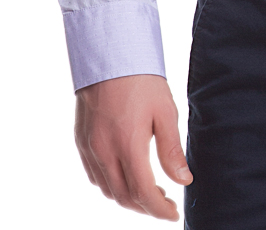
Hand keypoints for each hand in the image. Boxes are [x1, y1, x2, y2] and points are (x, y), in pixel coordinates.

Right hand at [75, 73, 192, 219]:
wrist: (110, 52)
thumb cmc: (141, 78)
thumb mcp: (165, 111)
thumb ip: (172, 150)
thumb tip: (183, 180)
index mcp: (128, 145)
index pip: (144, 194)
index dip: (159, 210)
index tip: (173, 214)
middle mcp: (104, 152)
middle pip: (124, 197)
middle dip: (145, 207)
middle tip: (164, 202)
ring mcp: (89, 147)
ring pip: (107, 190)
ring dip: (128, 198)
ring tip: (149, 191)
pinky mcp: (81, 140)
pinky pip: (94, 176)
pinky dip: (110, 185)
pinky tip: (125, 176)